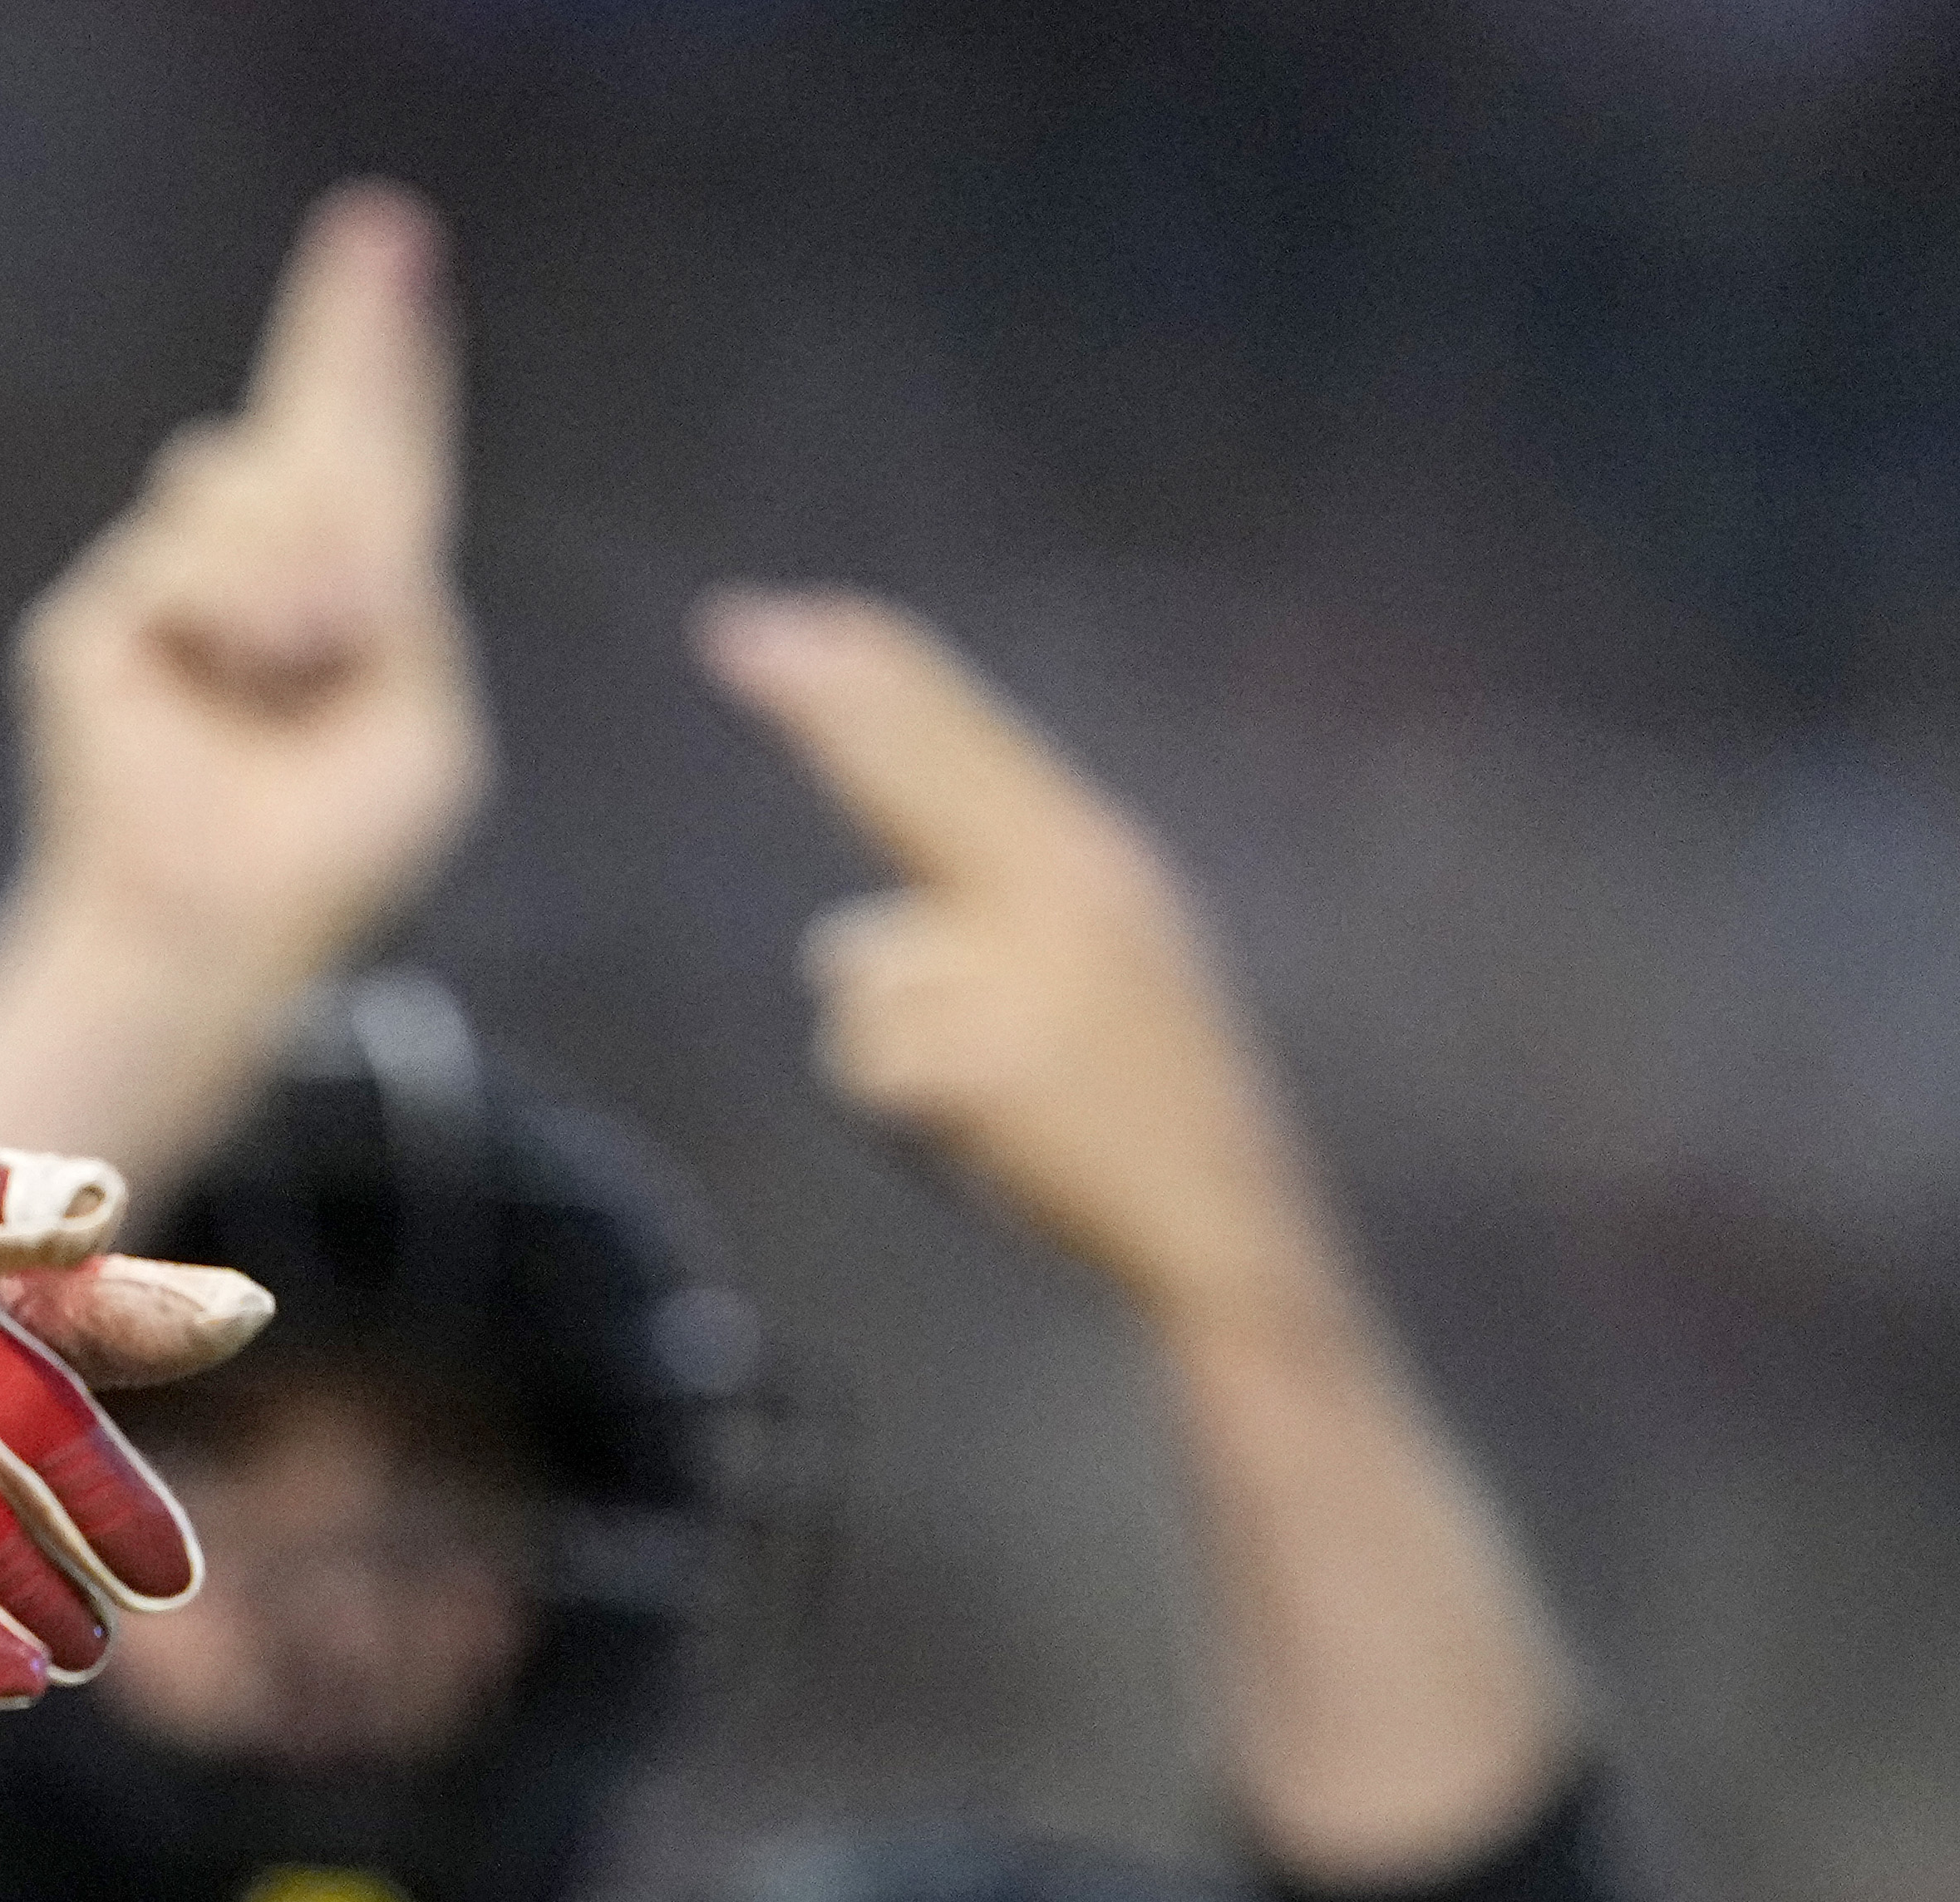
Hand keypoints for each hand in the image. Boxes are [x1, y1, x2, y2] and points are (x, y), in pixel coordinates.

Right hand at [12, 183, 485, 994]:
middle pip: (294, 414)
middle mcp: (257, 579)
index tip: (393, 248)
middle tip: (379, 240)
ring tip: (301, 661)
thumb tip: (330, 525)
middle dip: (341, 326)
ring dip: (297, 562)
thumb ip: (407, 611)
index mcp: (346, 603)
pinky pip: (180, 550)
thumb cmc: (326, 851)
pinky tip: (228, 676)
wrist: (215, 920)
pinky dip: (228, 609)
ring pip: (238, 473)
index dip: (388, 359)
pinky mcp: (96, 617)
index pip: (375, 456)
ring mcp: (167, 591)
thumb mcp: (424, 726)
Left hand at [697, 588, 1332, 1322]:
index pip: (970, 743)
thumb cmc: (1144, 1113)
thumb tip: (845, 939)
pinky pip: (869, 1062)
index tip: (808, 618)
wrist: (1226, 1225)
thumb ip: (987, 927)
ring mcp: (1027, 970)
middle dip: (821, 701)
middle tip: (733, 623)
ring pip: (863, 962)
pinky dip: (901, 1110)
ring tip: (993, 1090)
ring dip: (892, 1032)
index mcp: (1095, 861)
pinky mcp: (987, 1060)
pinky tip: (982, 1132)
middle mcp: (1065, 887)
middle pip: (908, 777)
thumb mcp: (1093, 980)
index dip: (882, 678)